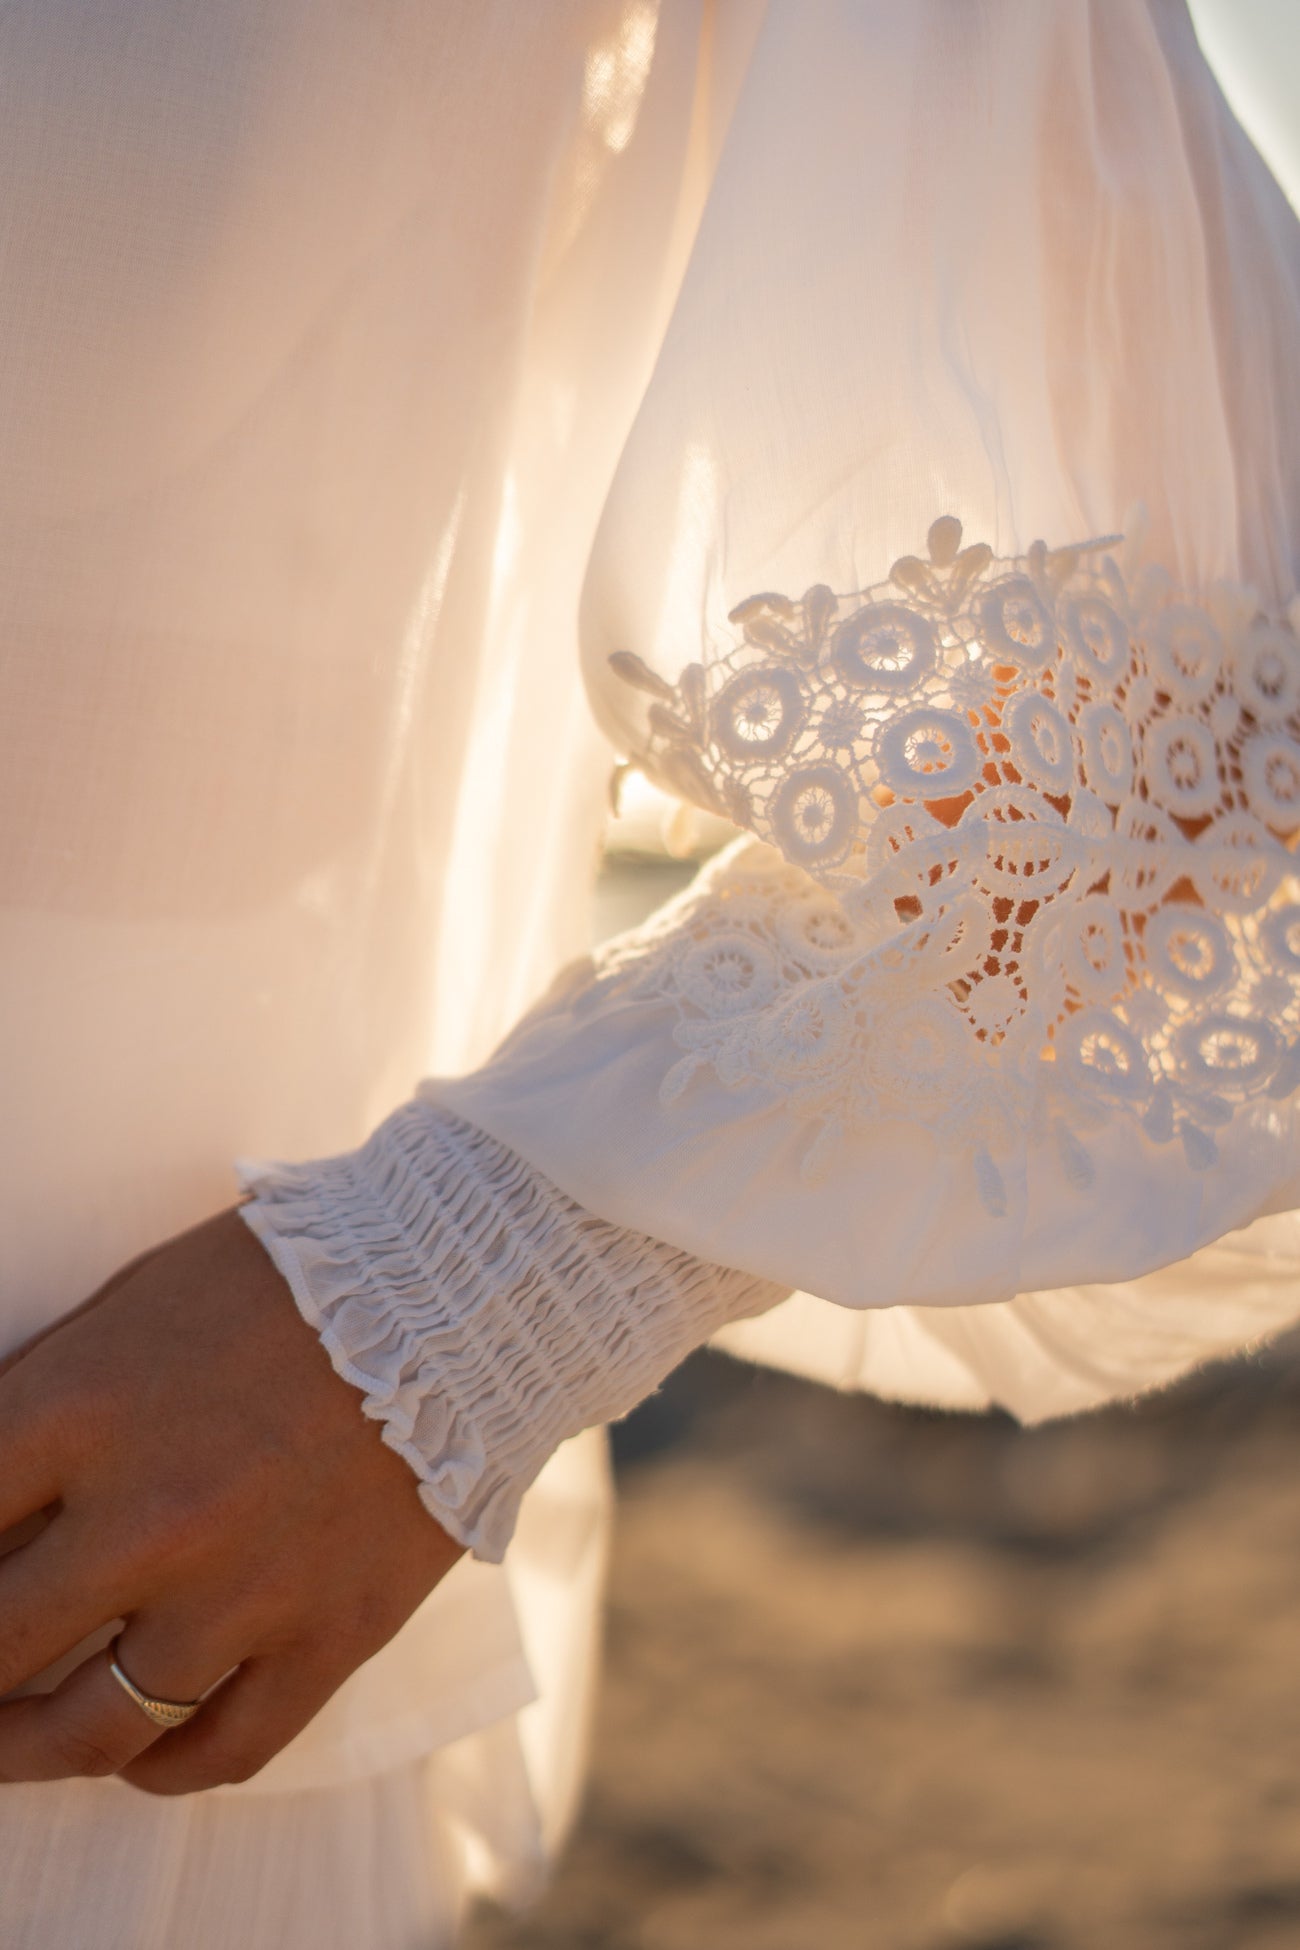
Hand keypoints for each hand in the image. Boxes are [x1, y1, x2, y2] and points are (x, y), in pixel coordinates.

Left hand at [0, 1209, 462, 1793]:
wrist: (462, 1285)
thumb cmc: (286, 1279)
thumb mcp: (132, 1304)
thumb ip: (40, 1399)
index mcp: (85, 1409)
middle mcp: (154, 1513)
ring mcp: (247, 1586)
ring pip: (94, 1728)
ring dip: (22, 1748)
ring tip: (6, 1740)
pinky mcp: (333, 1631)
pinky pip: (223, 1749)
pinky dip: (161, 1771)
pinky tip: (136, 1758)